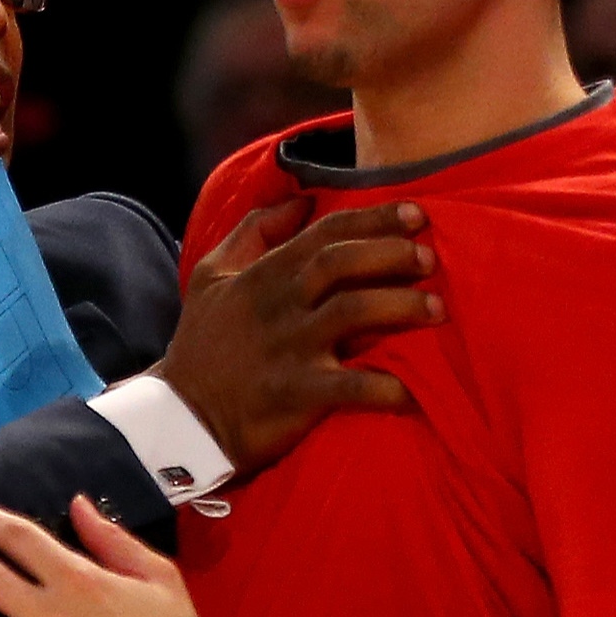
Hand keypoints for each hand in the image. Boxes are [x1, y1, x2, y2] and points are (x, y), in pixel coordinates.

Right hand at [152, 197, 441, 476]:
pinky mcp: (294, 394)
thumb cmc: (202, 346)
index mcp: (263, 276)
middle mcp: (278, 306)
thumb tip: (299, 198)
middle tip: (431, 258)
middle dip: (392, 254)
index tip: (418, 214)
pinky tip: (412, 390)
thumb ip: (252, 233)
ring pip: (352, 312)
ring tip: (437, 309)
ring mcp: (288, 349)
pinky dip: (384, 388)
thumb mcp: (210, 278)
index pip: (324, 233)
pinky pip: (349, 387)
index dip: (374, 219)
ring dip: (401, 306)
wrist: (178, 418)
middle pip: (341, 263)